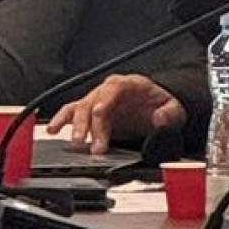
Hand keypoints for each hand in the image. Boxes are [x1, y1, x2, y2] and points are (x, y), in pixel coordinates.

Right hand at [48, 73, 185, 154]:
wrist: (157, 107)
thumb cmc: (162, 106)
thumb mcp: (174, 109)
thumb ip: (169, 114)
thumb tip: (159, 117)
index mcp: (129, 84)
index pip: (113, 89)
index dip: (105, 101)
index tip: (100, 114)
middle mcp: (110, 90)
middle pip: (93, 102)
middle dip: (90, 123)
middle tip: (91, 144)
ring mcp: (98, 100)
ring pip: (80, 108)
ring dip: (75, 125)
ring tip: (75, 142)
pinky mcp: (91, 112)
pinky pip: (72, 113)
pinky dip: (61, 120)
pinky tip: (53, 129)